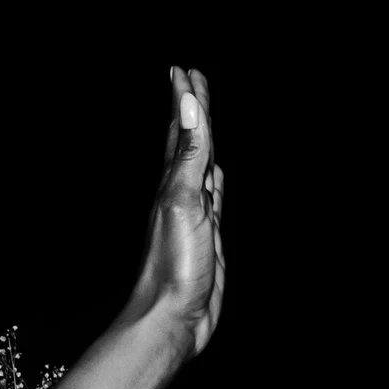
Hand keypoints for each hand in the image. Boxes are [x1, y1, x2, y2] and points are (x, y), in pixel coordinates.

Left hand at [128, 65, 223, 354]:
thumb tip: (188, 105)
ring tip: (204, 117)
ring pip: (200, 168)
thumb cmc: (174, 264)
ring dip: (203, 141)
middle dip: (192, 111)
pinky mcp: (207, 239)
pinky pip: (213, 200)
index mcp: (173, 181)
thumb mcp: (183, 200)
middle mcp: (181, 194)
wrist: (173, 318)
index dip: (185, 100)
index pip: (183, 130)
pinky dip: (214, 181)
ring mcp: (195, 216)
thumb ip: (190, 153)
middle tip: (192, 79)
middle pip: (190, 142)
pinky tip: (215, 176)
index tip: (183, 70)